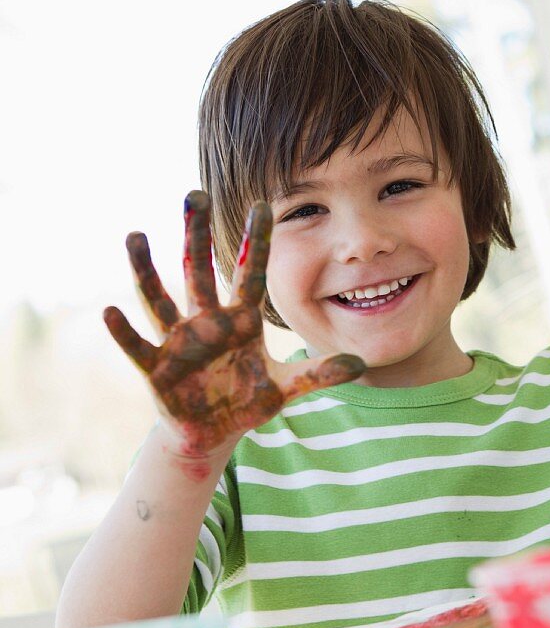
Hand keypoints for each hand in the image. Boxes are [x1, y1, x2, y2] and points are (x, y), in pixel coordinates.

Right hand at [104, 191, 365, 462]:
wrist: (212, 433)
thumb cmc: (245, 401)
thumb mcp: (286, 387)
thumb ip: (319, 373)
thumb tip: (361, 363)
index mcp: (240, 320)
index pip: (252, 274)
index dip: (258, 243)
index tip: (263, 204)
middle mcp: (208, 322)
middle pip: (200, 271)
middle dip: (197, 235)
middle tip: (194, 194)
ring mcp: (179, 342)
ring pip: (159, 299)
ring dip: (146, 269)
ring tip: (136, 235)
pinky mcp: (157, 369)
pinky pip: (139, 346)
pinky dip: (124, 331)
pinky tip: (109, 310)